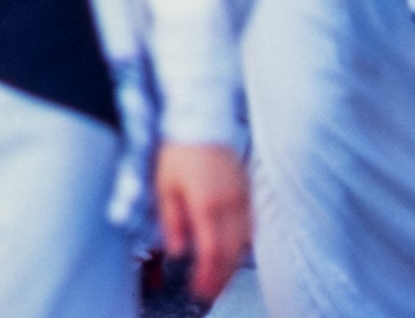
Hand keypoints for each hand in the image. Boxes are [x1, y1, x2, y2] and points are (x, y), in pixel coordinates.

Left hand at [153, 141, 249, 301]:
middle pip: (231, 251)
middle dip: (221, 277)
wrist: (202, 120)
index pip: (212, 250)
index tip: (199, 290)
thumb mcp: (164, 186)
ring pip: (244, 241)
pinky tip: (233, 253)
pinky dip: (242, 245)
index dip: (207, 275)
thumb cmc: (178, 153)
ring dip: (232, 264)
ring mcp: (242, 198)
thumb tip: (178, 252)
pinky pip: (250, 226)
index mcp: (206, 204)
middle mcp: (229, 204)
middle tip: (209, 293)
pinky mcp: (247, 192)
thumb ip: (172, 221)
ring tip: (220, 279)